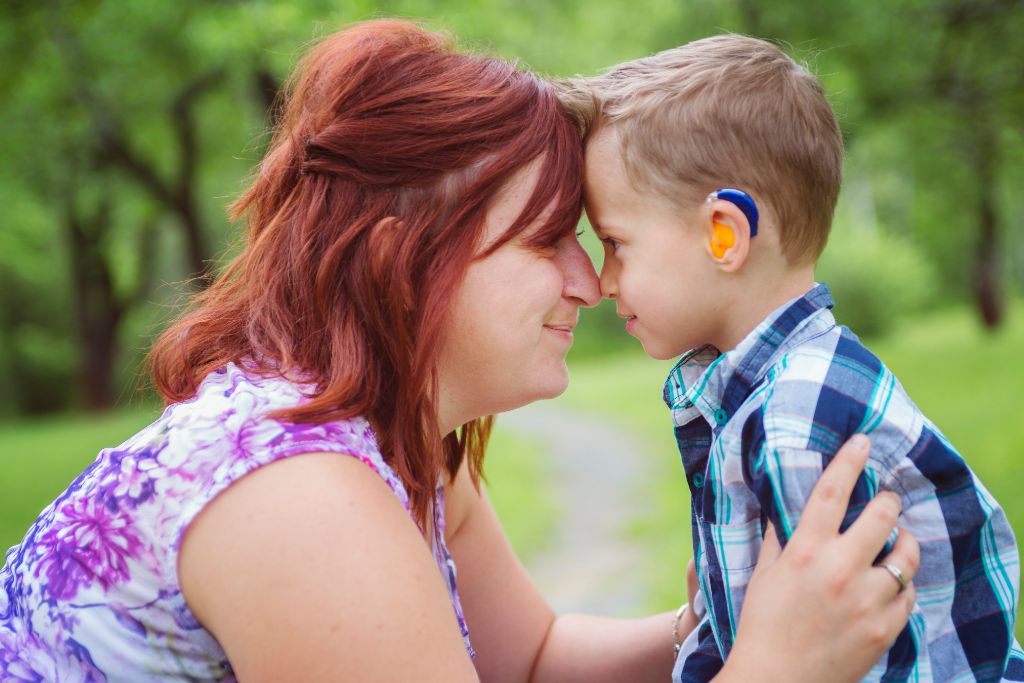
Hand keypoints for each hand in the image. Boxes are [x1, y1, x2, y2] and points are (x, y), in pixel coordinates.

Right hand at [720, 435, 919, 682]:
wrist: (776, 680)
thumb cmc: (763, 624)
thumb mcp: (765, 574)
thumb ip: (779, 537)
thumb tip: (785, 506)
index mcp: (805, 551)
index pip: (831, 492)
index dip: (850, 461)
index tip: (864, 440)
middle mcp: (840, 569)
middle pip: (881, 515)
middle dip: (887, 502)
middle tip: (886, 500)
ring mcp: (867, 600)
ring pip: (906, 554)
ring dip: (904, 542)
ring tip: (898, 541)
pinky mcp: (885, 628)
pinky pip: (909, 593)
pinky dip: (902, 584)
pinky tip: (891, 583)